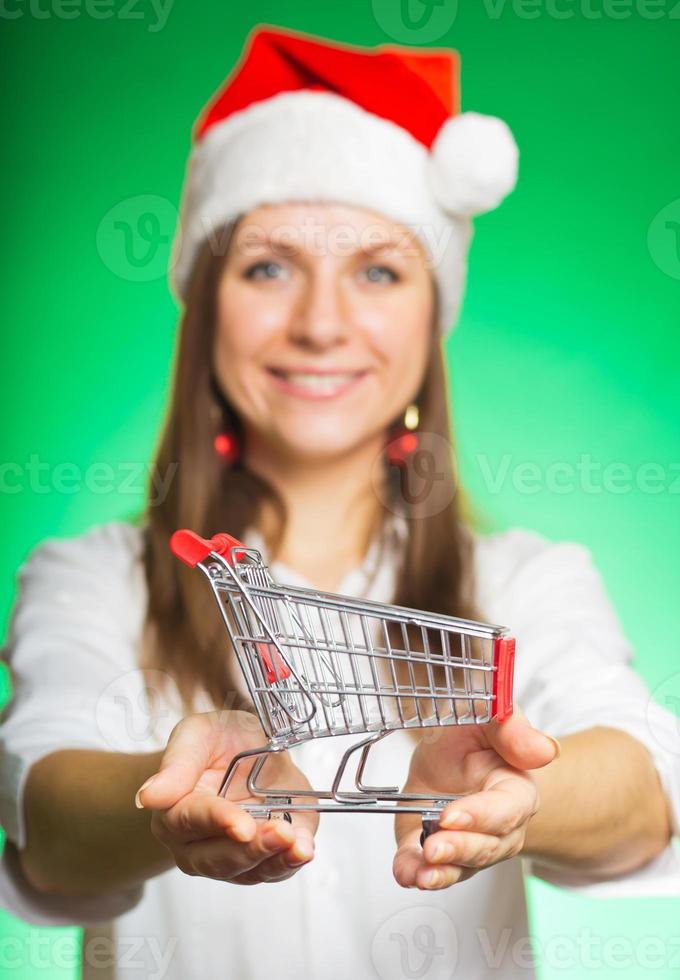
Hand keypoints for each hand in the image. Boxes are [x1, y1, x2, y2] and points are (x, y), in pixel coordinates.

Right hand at [136, 709, 317, 884]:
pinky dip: (291, 862)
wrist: (252, 749)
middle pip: (217, 859)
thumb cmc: (218, 741)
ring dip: (275, 859)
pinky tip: (304, 848)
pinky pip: (275, 871)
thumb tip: (147, 797)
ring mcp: (231, 857)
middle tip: (279, 832)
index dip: (217, 821)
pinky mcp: (263, 860)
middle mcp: (197, 845)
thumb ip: (178, 761)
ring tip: (298, 843)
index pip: (191, 821)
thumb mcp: (200, 733)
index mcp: (174, 811)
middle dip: (250, 849)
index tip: (240, 824)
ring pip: (248, 871)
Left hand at [394, 707, 558, 889]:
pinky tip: (407, 874)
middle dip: (459, 849)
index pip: (507, 810)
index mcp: (515, 790)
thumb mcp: (485, 716)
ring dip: (441, 872)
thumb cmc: (472, 736)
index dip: (481, 815)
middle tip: (433, 847)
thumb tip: (545, 750)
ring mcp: (468, 844)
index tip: (451, 815)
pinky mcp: (437, 854)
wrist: (446, 754)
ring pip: (462, 866)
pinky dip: (416, 874)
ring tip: (422, 873)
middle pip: (487, 846)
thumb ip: (512, 729)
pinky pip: (431, 871)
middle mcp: (499, 826)